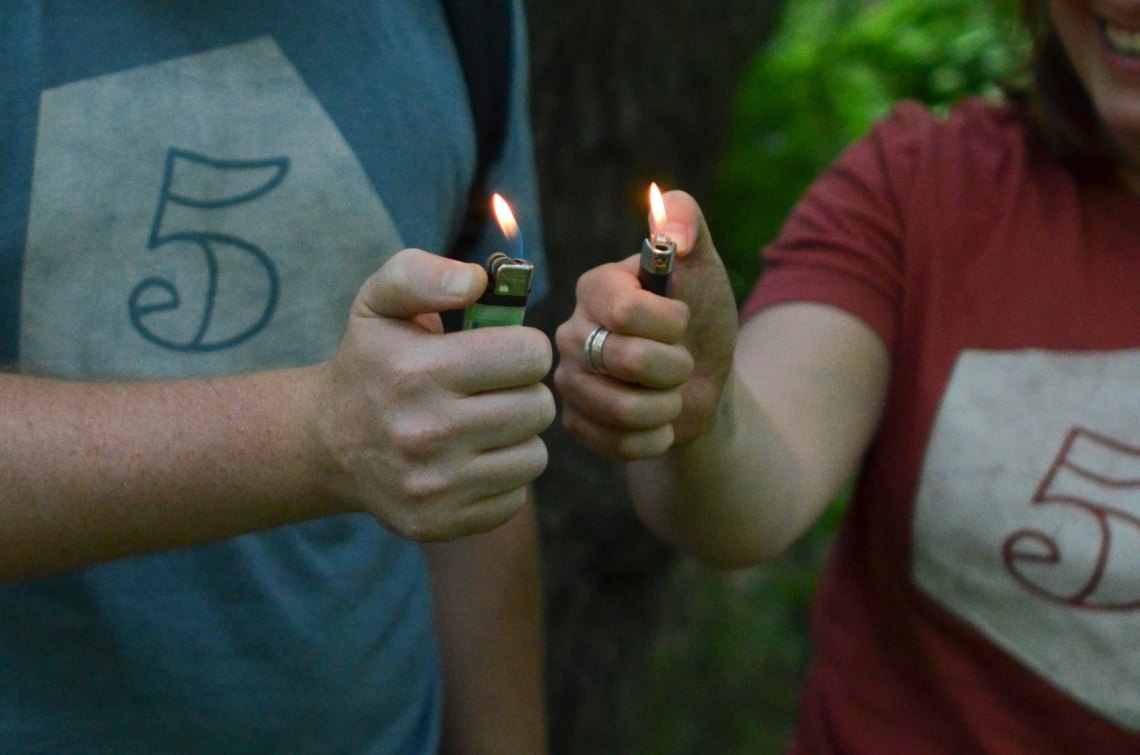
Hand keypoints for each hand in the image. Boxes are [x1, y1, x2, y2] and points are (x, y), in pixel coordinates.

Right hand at [311, 249, 554, 540]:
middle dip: (523, 391)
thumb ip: (423, 273)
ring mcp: (433, 486)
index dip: (522, 347)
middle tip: (494, 388)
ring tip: (483, 423)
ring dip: (516, 436)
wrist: (327, 442)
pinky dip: (502, 477)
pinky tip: (471, 460)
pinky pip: (516, 496)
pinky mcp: (441, 523)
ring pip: (533, 456)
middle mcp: (425, 433)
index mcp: (417, 371)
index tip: (501, 351)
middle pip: (537, 407)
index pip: (528, 356)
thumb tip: (475, 281)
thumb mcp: (380, 301)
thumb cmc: (370, 361)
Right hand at [554, 190, 736, 458]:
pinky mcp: (576, 423)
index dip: (668, 322)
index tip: (683, 320)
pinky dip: (652, 438)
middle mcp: (570, 332)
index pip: (624, 309)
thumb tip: (665, 220)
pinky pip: (612, 442)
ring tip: (672, 394)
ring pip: (618, 408)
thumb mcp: (703, 266)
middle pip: (624, 359)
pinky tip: (659, 423)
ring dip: (666, 406)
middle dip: (674, 367)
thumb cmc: (700, 318)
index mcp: (595, 288)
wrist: (703, 382)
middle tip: (682, 362)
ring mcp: (569, 381)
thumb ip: (686, 221)